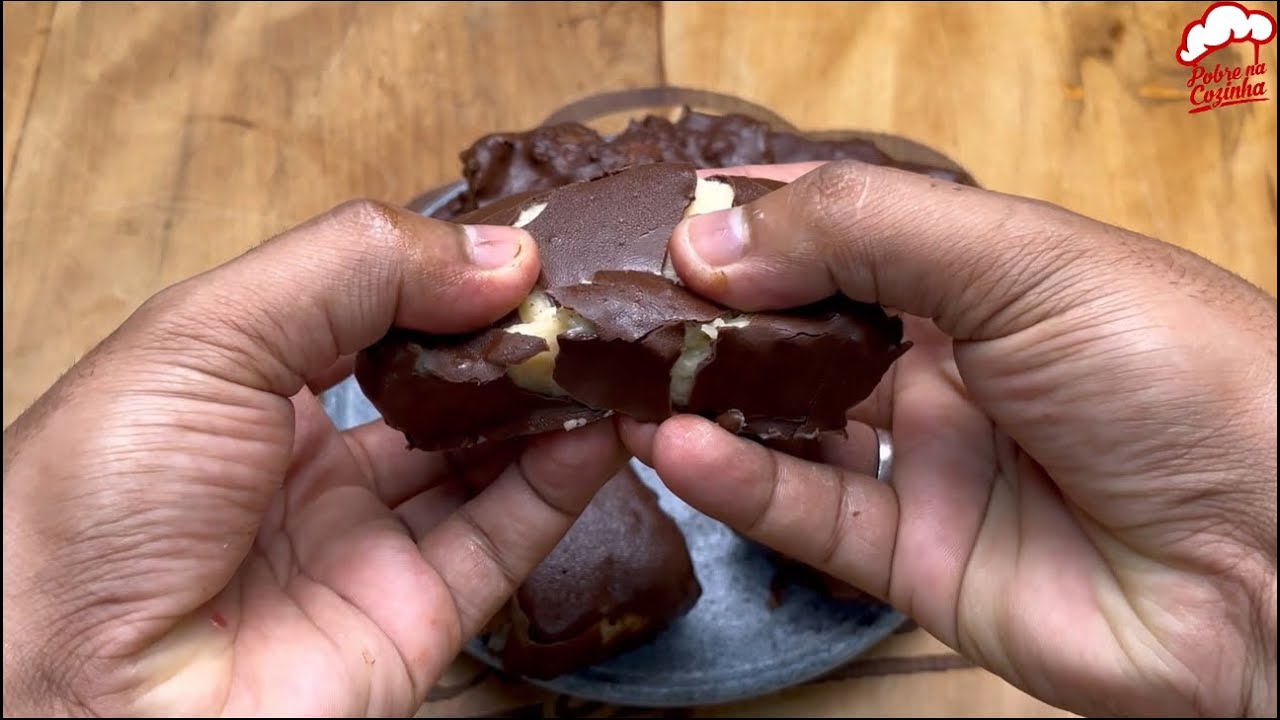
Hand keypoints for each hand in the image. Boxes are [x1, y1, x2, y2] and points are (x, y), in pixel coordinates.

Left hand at [2, 201, 625, 715]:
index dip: (447, 278)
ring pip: (485, 462)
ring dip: (550, 406)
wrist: (77, 692)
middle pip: (439, 388)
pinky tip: (600, 425)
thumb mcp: (207, 336)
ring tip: (611, 352)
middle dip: (511, 340)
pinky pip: (505, 538)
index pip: (370, 313)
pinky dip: (562, 483)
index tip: (524, 245)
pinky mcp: (415, 619)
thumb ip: (353, 271)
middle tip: (583, 297)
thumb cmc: (97, 501)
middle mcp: (308, 468)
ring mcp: (365, 546)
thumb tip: (500, 253)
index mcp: (242, 388)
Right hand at [622, 161, 1276, 716]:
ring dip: (709, 400)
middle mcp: (951, 364)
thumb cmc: (1177, 373)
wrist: (1275, 560)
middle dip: (717, 312)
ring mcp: (932, 463)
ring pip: (792, 423)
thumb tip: (714, 236)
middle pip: (805, 327)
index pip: (846, 227)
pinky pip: (811, 515)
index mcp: (986, 275)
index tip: (669, 217)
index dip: (757, 218)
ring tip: (628, 376)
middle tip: (626, 304)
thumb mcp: (1018, 260)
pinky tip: (676, 448)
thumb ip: (863, 232)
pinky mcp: (919, 559)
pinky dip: (737, 483)